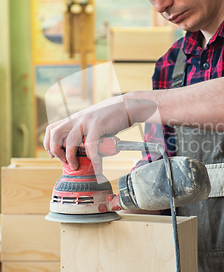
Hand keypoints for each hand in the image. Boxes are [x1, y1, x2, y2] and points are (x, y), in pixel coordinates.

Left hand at [43, 95, 157, 169]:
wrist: (128, 106)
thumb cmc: (112, 117)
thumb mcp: (93, 122)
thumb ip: (85, 133)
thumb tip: (83, 150)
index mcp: (74, 119)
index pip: (51, 128)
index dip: (47, 143)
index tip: (52, 155)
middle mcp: (77, 119)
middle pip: (54, 134)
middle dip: (55, 150)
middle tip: (63, 161)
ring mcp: (86, 121)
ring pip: (69, 141)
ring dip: (70, 157)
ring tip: (76, 165)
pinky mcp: (98, 125)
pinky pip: (90, 145)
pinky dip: (92, 158)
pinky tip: (96, 165)